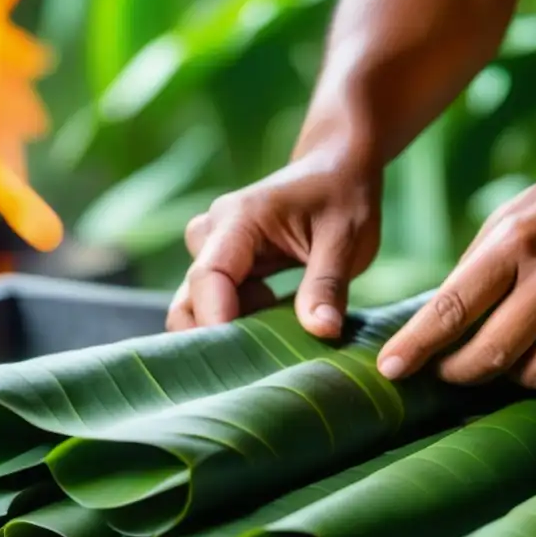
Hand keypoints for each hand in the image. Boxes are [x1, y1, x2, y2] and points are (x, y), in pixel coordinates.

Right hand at [166, 152, 381, 338]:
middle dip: (213, 338)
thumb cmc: (343, 196)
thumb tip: (321, 331)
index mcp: (239, 219)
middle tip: (256, 369)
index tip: (239, 359)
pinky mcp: (223, 269)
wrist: (335, 167)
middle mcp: (213, 234)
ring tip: (270, 349)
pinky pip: (214, 308)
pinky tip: (271, 335)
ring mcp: (213, 252)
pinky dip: (238, 328)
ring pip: (195, 308)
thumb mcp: (346, 238)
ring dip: (228, 334)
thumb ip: (327, 284)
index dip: (216, 321)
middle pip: (188, 299)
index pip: (209, 277)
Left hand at [377, 156, 535, 387]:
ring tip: (499, 356)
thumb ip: (472, 271)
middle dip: (457, 373)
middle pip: (492, 353)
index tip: (390, 370)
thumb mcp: (507, 220)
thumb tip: (432, 325)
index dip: (417, 345)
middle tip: (444, 372)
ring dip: (507, 376)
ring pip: (534, 374)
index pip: (453, 307)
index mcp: (514, 243)